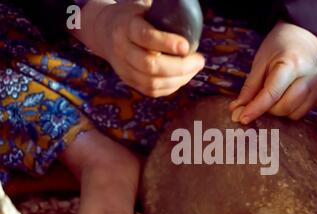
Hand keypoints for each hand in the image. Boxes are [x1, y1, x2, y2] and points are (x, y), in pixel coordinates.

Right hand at [72, 0, 204, 96]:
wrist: (105, 32)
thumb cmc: (134, 17)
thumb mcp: (144, 7)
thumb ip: (164, 12)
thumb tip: (189, 11)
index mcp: (126, 26)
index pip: (145, 37)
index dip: (167, 43)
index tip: (186, 46)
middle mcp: (122, 49)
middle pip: (150, 65)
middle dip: (180, 67)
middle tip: (199, 61)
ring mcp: (124, 68)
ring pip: (152, 83)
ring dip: (179, 79)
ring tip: (194, 69)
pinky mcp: (129, 82)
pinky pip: (152, 91)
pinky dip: (172, 87)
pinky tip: (184, 77)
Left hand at [229, 22, 316, 123]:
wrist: (301, 37)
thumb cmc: (278, 47)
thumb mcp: (260, 62)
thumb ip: (250, 88)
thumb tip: (237, 110)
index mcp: (292, 63)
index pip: (272, 94)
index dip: (256, 109)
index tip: (242, 118)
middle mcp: (310, 75)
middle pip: (284, 107)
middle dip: (267, 109)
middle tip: (259, 99)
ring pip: (293, 114)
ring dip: (277, 111)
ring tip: (273, 96)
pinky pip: (300, 113)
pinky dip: (288, 111)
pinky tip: (284, 97)